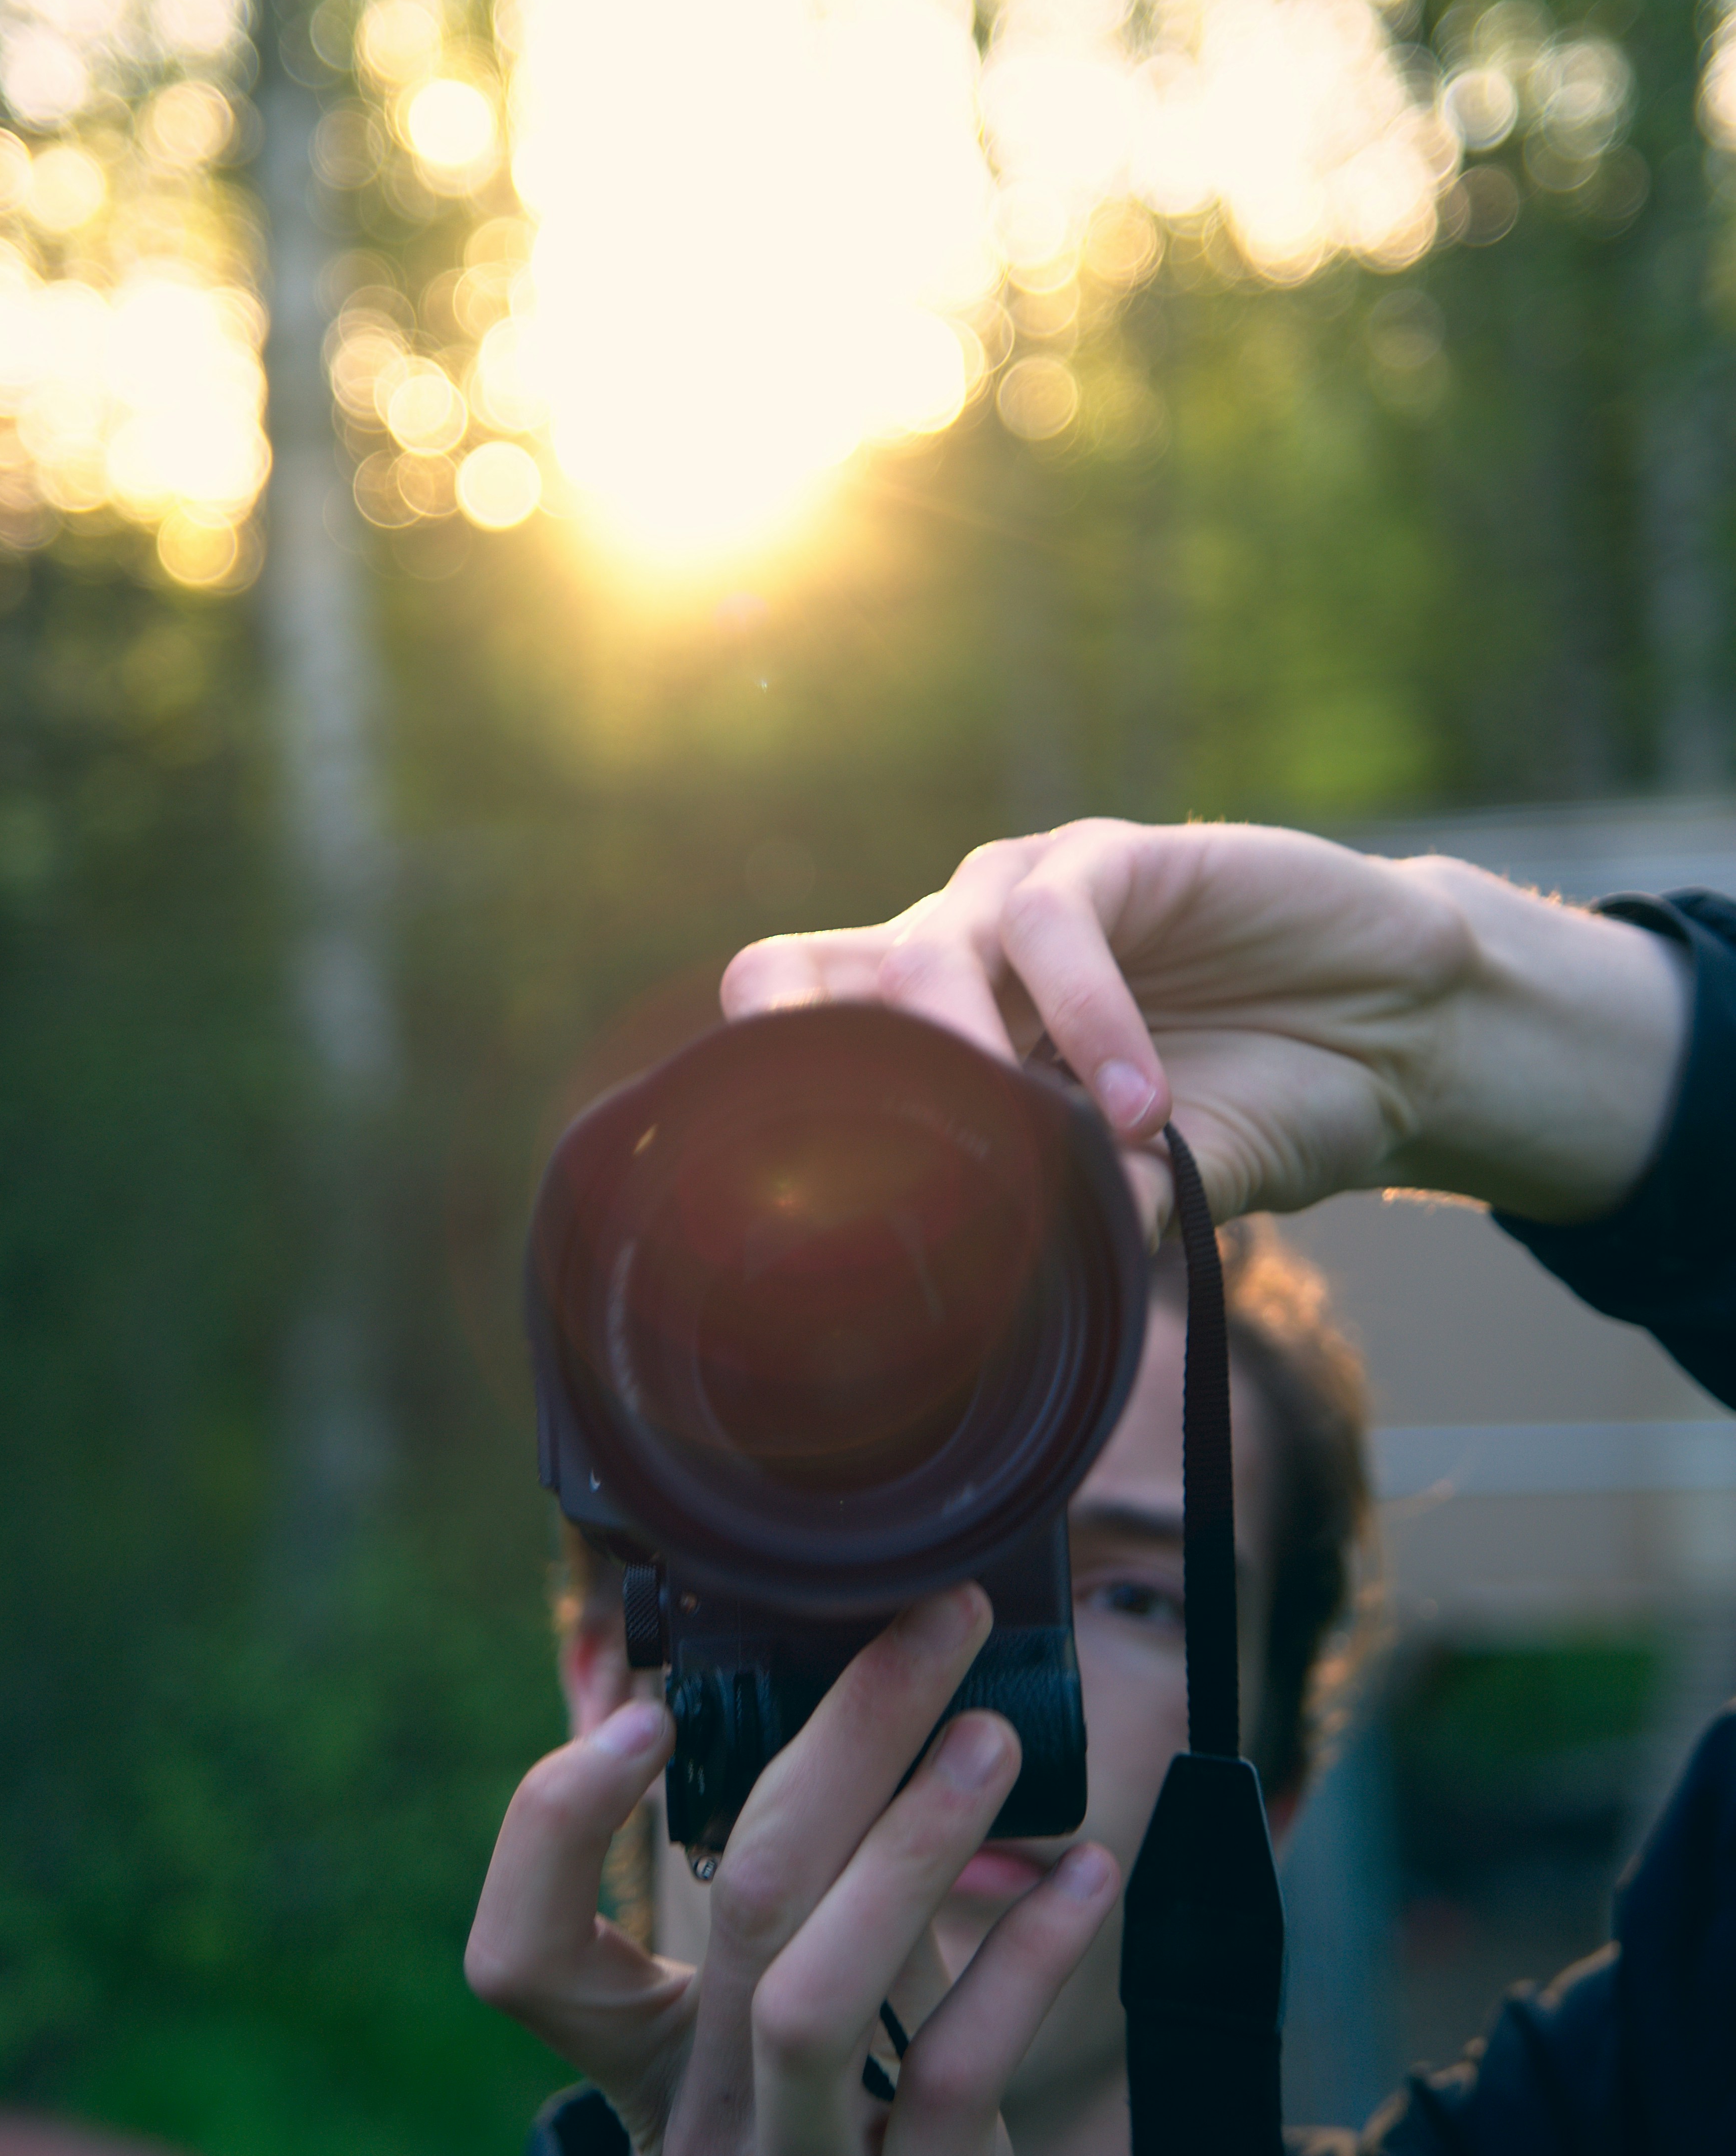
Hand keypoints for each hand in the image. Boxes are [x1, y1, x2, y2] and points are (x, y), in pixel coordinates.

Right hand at [466, 1586, 1118, 2155]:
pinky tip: (1085, 1873)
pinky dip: (1023, 1961)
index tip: (650, 1712)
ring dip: (913, 1844)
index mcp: (651, 2067)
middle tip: (932, 1623)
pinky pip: (951, 2079)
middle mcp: (703, 2130)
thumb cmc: (857, 2143)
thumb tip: (833, 1701)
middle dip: (844, 1738)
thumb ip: (793, 1901)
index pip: (520, 1957)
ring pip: (818, 1999)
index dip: (554, 1826)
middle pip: (736, 1908)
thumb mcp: (790, 2037)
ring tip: (994, 1734)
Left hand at [720, 821, 1689, 1232]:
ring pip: (923, 955)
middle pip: (798, 979)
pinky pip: (1056, 923)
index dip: (758, 1107)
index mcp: (933, 1034)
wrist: (1397, 1035)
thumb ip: (1086, 1214)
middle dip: (816, 1075)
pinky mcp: (1113, 857)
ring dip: (975, 1065)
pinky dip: (1088, 1020)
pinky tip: (1142, 1107)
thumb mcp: (1164, 1184)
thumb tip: (996, 1298)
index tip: (777, 1221)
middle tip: (875, 1182)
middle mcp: (951, 956)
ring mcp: (1024, 899)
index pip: (790, 1041)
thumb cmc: (1263, 1110)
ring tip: (1080, 1154)